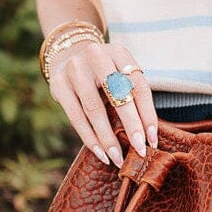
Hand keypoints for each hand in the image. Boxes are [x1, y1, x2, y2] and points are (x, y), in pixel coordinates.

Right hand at [48, 40, 158, 166]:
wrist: (68, 55)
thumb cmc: (104, 72)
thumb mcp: (120, 73)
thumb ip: (133, 96)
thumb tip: (148, 137)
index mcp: (119, 52)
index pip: (139, 86)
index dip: (148, 115)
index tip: (153, 140)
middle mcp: (96, 55)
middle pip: (118, 95)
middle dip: (132, 126)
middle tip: (140, 150)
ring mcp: (75, 68)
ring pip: (94, 109)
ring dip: (108, 138)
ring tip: (118, 158)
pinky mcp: (58, 84)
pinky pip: (76, 116)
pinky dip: (90, 138)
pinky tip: (101, 153)